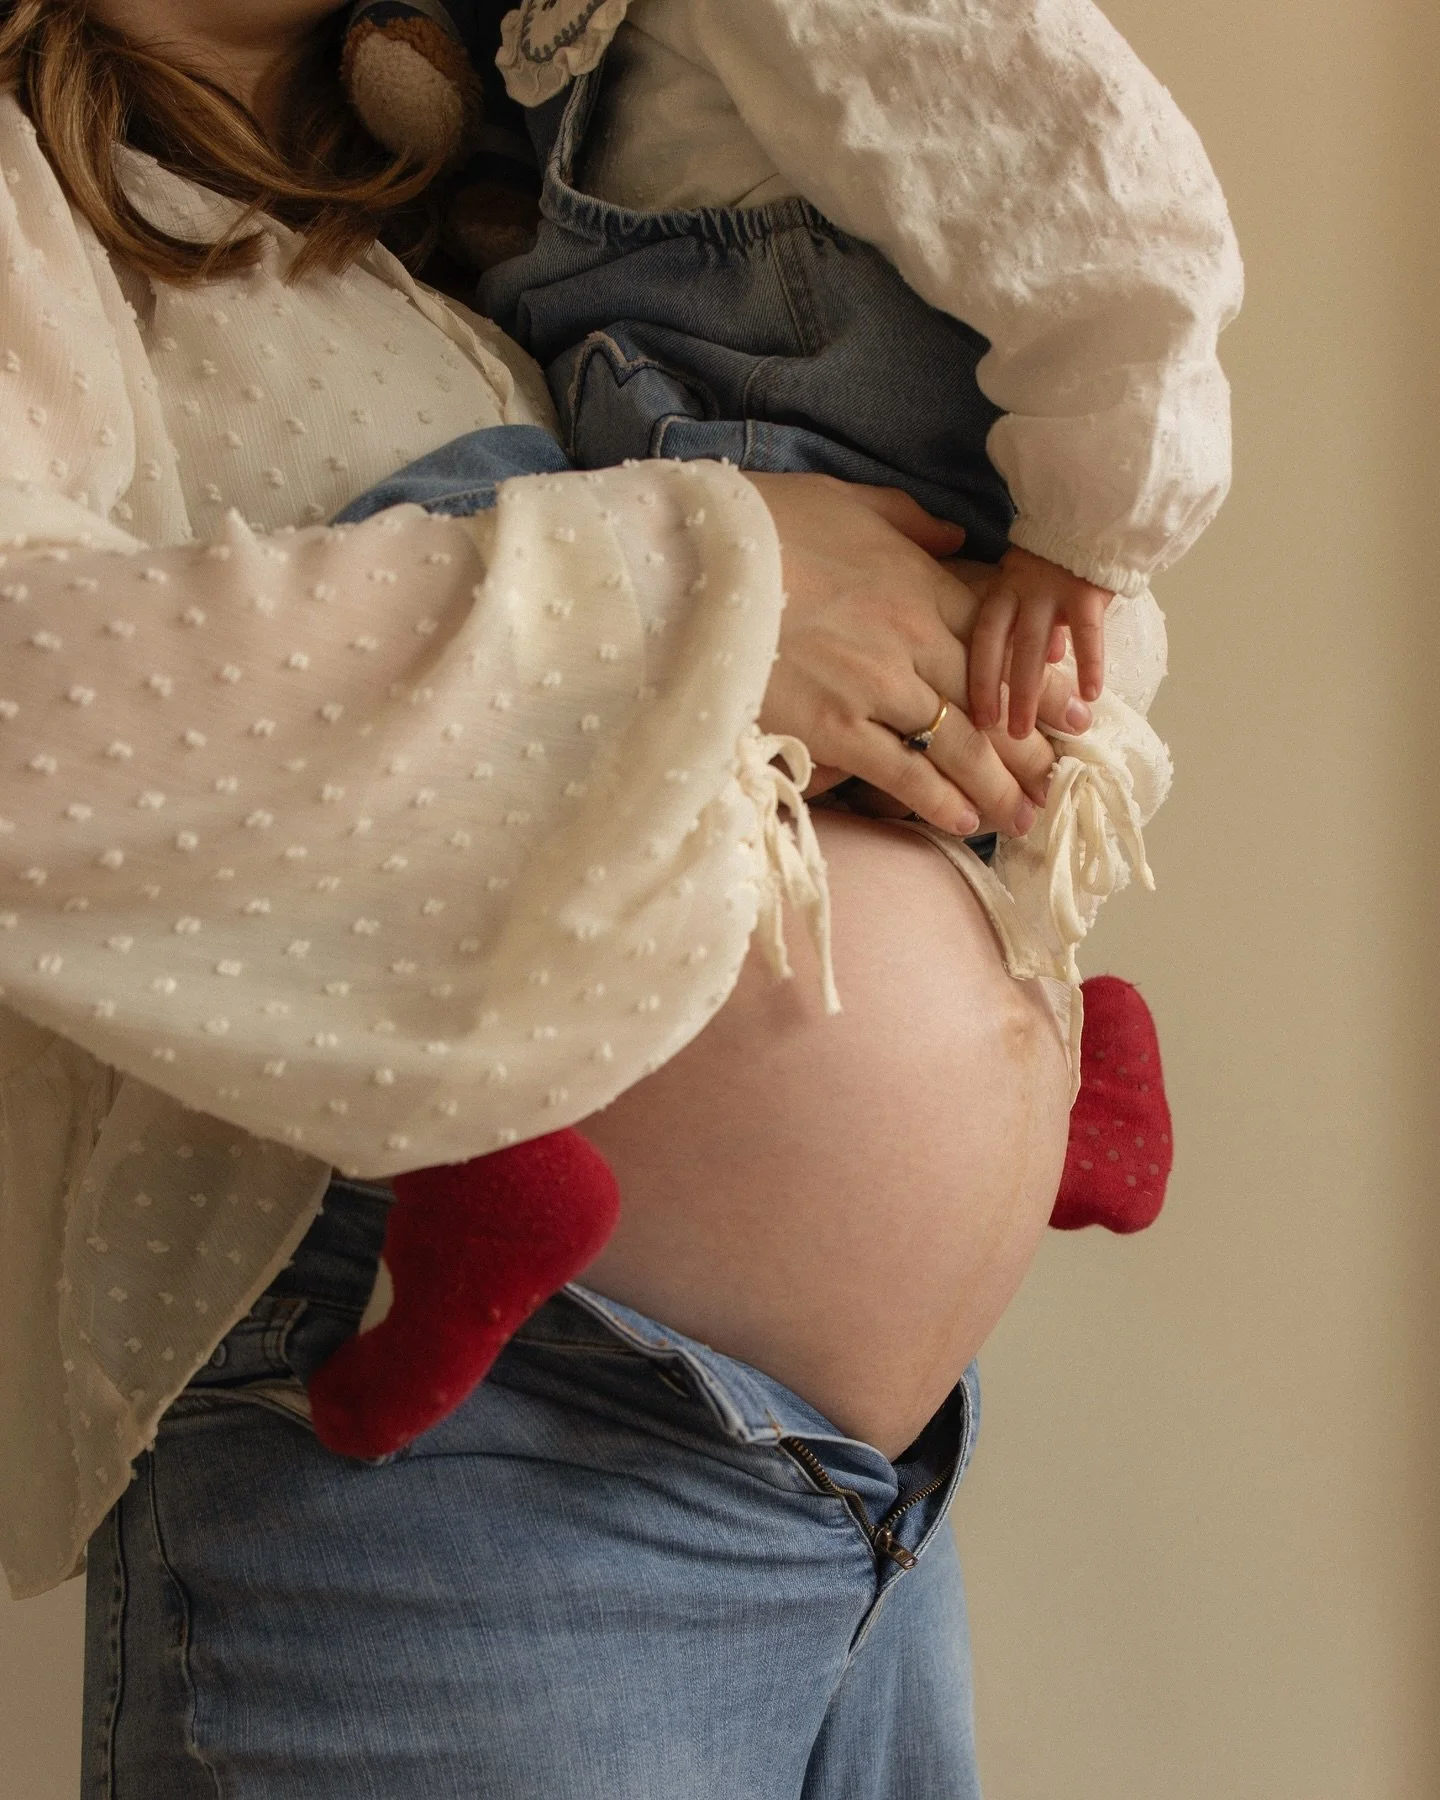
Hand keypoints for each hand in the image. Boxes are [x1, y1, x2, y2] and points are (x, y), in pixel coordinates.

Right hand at [746, 476, 1090, 837]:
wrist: (695, 565)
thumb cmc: (762, 526)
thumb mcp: (843, 500)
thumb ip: (907, 521)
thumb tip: (953, 535)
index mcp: (916, 584)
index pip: (996, 641)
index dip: (1036, 681)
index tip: (1066, 711)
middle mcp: (909, 640)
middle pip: (989, 703)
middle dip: (1029, 749)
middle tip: (1057, 783)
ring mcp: (873, 688)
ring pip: (957, 746)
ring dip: (997, 787)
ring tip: (1022, 818)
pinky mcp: (832, 728)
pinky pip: (900, 772)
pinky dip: (937, 801)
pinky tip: (963, 823)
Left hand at [967, 545, 1110, 739]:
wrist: (1101, 507)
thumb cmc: (1068, 550)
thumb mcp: (1036, 579)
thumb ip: (1034, 617)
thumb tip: (1047, 662)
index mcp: (1003, 588)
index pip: (981, 638)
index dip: (976, 678)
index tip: (974, 718)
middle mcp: (1021, 590)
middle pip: (1001, 649)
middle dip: (996, 695)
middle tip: (995, 735)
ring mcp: (1052, 590)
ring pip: (1032, 648)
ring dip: (1027, 692)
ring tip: (1026, 732)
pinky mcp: (1087, 589)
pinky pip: (1087, 634)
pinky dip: (1089, 664)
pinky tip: (1090, 695)